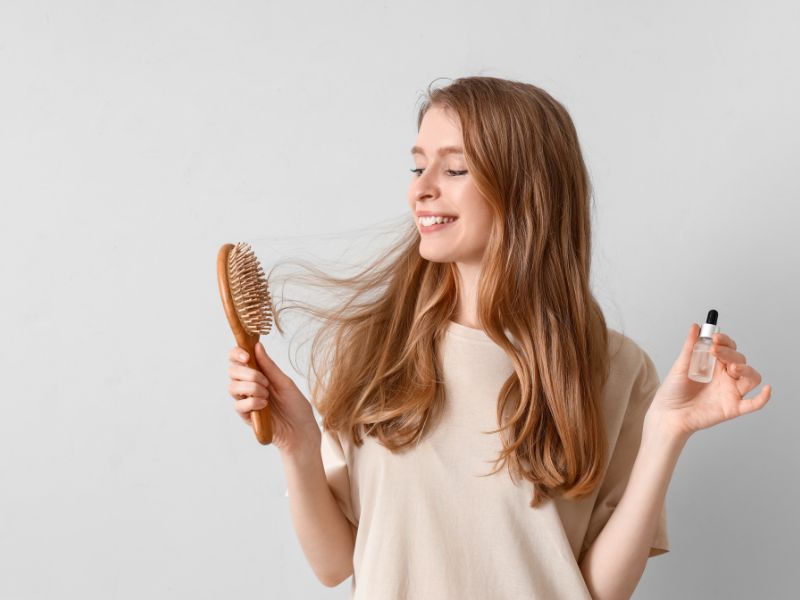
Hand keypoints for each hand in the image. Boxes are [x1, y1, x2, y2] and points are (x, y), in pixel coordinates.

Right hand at [227, 342, 320, 456]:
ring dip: (251, 387)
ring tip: (267, 394)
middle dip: (247, 373)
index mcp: (258, 374)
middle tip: (264, 380)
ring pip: (232, 387)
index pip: (238, 359)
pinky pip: (238, 405)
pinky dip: (252, 402)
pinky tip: (264, 405)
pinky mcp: (246, 416)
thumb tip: (257, 346)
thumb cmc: (296, 406)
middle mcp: (249, 386)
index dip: (237, 354)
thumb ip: (269, 366)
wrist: (301, 431)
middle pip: (232, 371)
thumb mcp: (285, 382)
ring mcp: (247, 400)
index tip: (247, 356)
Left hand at [646, 323, 771, 438]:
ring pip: (751, 377)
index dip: (725, 341)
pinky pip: (753, 404)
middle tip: (715, 351)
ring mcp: (730, 391)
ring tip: (731, 368)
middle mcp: (725, 376)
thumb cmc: (674, 390)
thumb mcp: (680, 366)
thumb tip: (695, 326)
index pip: (729, 348)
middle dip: (730, 353)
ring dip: (746, 369)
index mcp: (715, 364)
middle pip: (740, 360)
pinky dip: (763, 397)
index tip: (715, 337)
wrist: (668, 413)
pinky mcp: (732, 408)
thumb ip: (690, 347)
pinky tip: (766, 390)